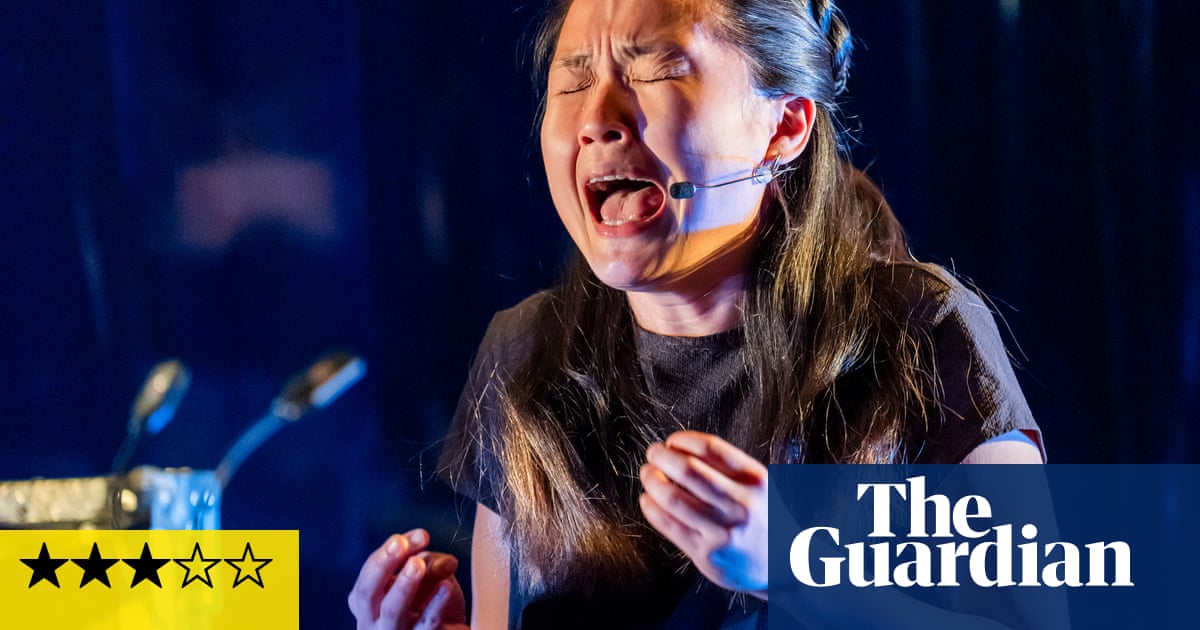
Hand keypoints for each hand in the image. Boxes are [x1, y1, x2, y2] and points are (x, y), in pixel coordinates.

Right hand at [348, 529, 468, 628]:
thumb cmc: (429, 602)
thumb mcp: (426, 575)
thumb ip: (427, 561)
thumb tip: (436, 560)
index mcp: (366, 599)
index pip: (370, 571)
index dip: (389, 550)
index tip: (417, 534)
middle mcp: (372, 620)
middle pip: (367, 593)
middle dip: (383, 565)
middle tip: (400, 544)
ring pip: (392, 611)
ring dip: (404, 585)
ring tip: (418, 564)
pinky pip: (426, 623)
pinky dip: (436, 604)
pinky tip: (446, 587)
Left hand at [639, 431, 768, 597]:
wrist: (784, 566)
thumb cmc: (765, 520)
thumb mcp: (761, 487)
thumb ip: (730, 469)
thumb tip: (680, 450)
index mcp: (755, 480)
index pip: (711, 448)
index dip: (684, 440)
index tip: (672, 441)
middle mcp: (740, 504)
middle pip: (688, 471)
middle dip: (662, 457)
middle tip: (653, 453)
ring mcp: (722, 531)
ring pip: (673, 498)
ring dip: (652, 481)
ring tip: (647, 474)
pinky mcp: (706, 554)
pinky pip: (669, 525)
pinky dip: (652, 508)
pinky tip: (648, 500)